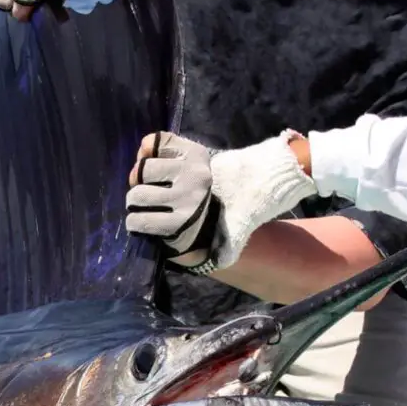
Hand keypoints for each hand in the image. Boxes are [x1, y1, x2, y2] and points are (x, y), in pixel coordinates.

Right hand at [126, 131, 318, 270]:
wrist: (270, 178)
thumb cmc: (250, 208)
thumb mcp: (233, 237)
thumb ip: (217, 252)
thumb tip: (206, 262)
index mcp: (186, 219)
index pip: (139, 221)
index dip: (135, 220)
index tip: (139, 218)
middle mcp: (183, 193)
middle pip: (137, 194)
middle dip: (136, 198)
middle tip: (145, 197)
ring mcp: (186, 168)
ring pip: (143, 168)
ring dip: (142, 172)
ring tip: (149, 177)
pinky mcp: (193, 148)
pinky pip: (157, 142)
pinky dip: (150, 147)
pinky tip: (151, 154)